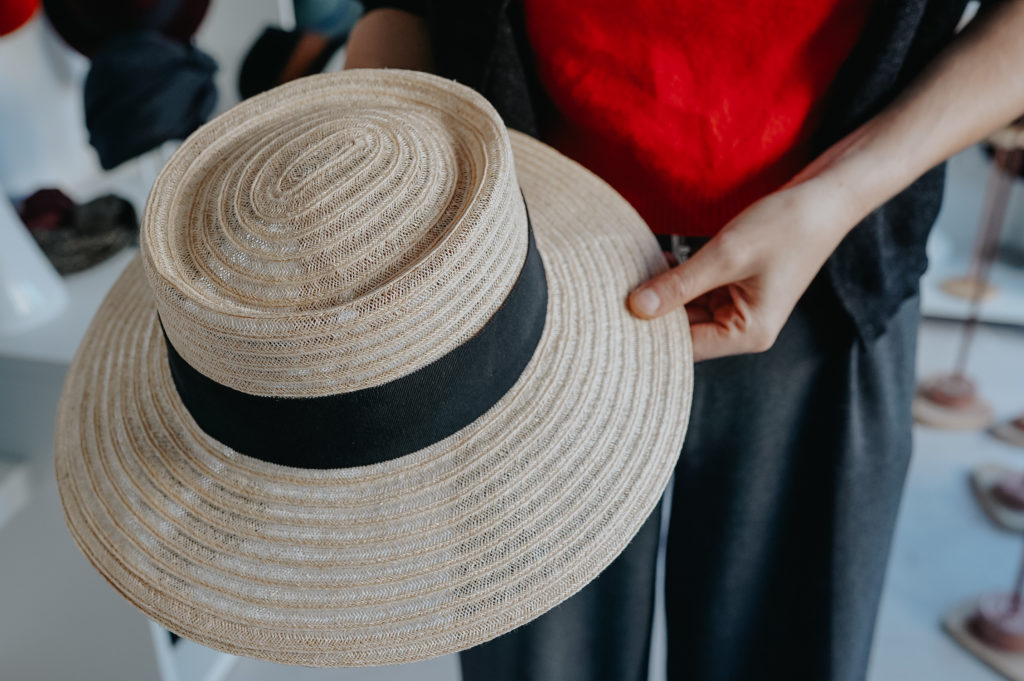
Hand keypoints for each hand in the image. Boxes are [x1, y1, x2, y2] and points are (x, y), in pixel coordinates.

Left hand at [627, 178, 857, 361]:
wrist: (824, 197)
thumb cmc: (786, 226)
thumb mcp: (726, 254)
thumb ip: (680, 283)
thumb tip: (637, 307)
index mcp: (747, 333)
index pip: (685, 347)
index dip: (650, 333)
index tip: (613, 316)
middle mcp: (743, 328)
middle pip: (684, 331)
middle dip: (652, 311)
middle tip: (612, 293)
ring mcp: (739, 308)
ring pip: (686, 309)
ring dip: (662, 292)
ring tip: (629, 274)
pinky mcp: (734, 287)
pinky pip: (696, 290)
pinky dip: (676, 278)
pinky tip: (654, 260)